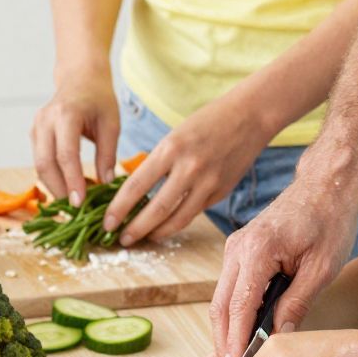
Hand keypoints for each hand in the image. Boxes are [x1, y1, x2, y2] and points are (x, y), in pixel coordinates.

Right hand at [32, 69, 119, 205]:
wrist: (79, 77)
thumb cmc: (99, 99)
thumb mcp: (111, 123)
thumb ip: (108, 154)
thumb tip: (106, 185)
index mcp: (66, 114)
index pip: (66, 154)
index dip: (72, 181)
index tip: (81, 203)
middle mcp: (45, 120)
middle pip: (45, 163)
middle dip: (59, 190)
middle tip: (76, 211)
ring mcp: (36, 126)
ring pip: (39, 165)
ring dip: (54, 186)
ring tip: (74, 203)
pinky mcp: (34, 134)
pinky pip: (39, 160)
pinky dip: (52, 177)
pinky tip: (68, 189)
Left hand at [102, 88, 270, 244]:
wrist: (249, 117)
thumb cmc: (207, 122)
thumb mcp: (175, 136)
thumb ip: (159, 164)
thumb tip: (137, 193)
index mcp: (170, 149)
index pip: (136, 186)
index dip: (118, 209)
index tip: (107, 222)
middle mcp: (189, 168)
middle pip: (155, 210)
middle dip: (135, 229)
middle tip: (122, 239)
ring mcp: (208, 183)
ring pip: (177, 219)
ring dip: (157, 233)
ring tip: (144, 237)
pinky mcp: (221, 192)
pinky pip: (195, 213)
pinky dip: (178, 222)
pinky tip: (167, 226)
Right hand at [209, 160, 357, 356]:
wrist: (326, 184)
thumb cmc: (330, 220)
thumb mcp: (321, 268)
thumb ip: (296, 304)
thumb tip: (277, 340)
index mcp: (257, 251)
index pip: (239, 307)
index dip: (235, 343)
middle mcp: (237, 249)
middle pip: (220, 307)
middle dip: (223, 345)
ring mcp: (235, 249)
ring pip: (221, 301)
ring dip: (225, 333)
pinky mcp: (240, 253)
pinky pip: (230, 290)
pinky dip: (233, 317)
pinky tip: (242, 339)